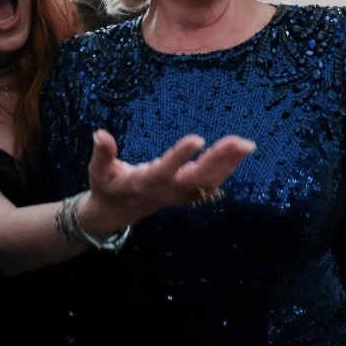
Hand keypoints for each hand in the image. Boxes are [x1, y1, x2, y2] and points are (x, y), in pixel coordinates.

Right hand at [78, 129, 254, 232]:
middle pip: (197, 178)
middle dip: (218, 160)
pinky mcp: (187, 193)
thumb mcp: (98, 171)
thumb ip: (102, 153)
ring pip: (209, 181)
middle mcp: (167, 191)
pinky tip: (241, 151)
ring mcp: (180, 194)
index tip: (198, 138)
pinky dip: (227, 168)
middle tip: (237, 141)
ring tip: (247, 144)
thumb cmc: (107, 186)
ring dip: (228, 163)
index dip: (181, 156)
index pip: (165, 170)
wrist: (117, 211)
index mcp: (145, 184)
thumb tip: (99, 133)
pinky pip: (211, 182)